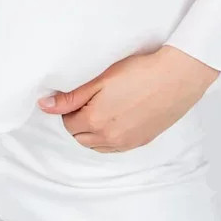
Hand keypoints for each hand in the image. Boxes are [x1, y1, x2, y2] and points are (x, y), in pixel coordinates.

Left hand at [36, 45, 219, 151]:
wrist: (176, 77)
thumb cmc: (139, 72)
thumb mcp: (100, 80)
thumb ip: (71, 97)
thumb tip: (44, 106)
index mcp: (95, 121)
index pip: (68, 122)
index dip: (71, 108)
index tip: (82, 94)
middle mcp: (109, 138)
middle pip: (80, 137)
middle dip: (79, 121)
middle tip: (91, 100)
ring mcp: (126, 143)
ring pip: (96, 146)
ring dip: (93, 131)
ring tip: (105, 108)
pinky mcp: (140, 142)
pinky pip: (115, 148)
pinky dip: (109, 138)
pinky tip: (117, 119)